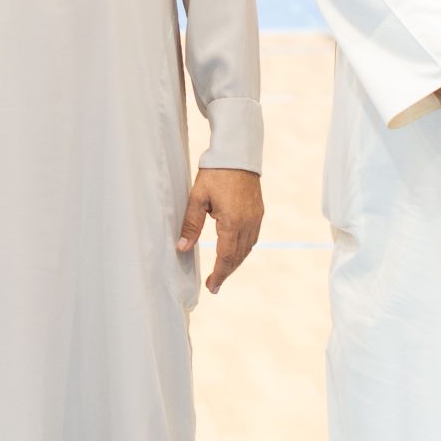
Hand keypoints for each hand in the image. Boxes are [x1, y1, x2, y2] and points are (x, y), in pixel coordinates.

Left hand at [177, 167, 263, 292]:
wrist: (238, 153)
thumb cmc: (215, 173)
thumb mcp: (197, 197)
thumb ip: (191, 224)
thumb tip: (182, 247)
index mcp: (232, 222)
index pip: (226, 257)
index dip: (219, 274)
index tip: (212, 287)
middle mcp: (248, 223)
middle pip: (238, 256)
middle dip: (227, 272)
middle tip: (215, 284)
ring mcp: (256, 218)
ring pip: (247, 249)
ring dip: (235, 262)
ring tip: (222, 270)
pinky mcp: (259, 212)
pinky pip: (253, 238)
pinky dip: (243, 249)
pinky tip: (234, 251)